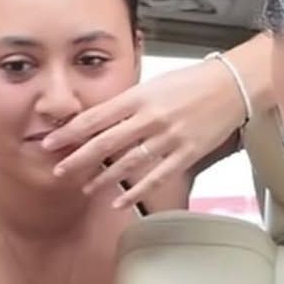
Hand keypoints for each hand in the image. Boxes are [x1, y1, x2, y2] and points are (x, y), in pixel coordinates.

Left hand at [42, 53, 254, 206]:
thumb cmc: (193, 82)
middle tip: (59, 169)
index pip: (96, 117)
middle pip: (105, 142)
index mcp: (139, 97)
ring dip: (103, 177)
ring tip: (85, 187)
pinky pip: (155, 177)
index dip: (70, 131)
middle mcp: (151, 118)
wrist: (232, 85)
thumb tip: (99, 120)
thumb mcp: (153, 85)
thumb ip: (127, 104)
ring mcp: (168, 138)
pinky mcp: (185, 154)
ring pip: (127, 162)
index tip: (50, 141)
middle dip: (78, 158)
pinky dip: (135, 191)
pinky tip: (119, 201)